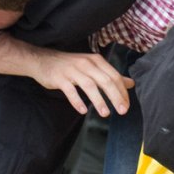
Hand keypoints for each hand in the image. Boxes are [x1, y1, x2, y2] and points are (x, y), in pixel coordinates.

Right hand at [7, 40, 132, 116]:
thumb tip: (131, 84)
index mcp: (96, 60)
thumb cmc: (70, 66)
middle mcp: (86, 63)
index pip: (114, 76)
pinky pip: (70, 90)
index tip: (127, 105)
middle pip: (105, 81)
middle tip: (122, 111)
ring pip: (89, 85)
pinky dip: (77, 101)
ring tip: (105, 114)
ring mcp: (72, 70)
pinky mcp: (60, 78)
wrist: (43, 60)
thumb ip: (111, 75)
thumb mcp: (92, 67)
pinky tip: (83, 111)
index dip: (122, 91)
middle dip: (115, 97)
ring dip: (99, 100)